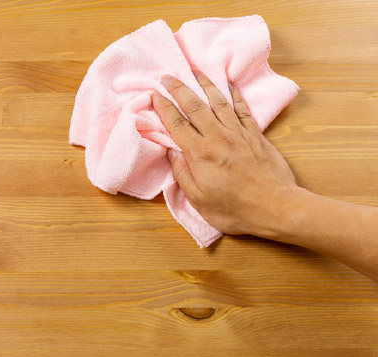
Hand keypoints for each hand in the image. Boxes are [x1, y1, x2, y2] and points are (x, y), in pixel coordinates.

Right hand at [152, 71, 298, 236]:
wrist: (275, 207)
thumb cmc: (235, 210)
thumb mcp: (198, 200)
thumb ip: (182, 175)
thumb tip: (173, 154)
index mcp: (200, 154)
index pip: (177, 124)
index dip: (164, 108)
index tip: (155, 96)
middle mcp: (218, 138)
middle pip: (195, 106)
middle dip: (179, 89)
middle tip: (168, 77)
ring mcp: (238, 134)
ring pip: (218, 102)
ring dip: (205, 85)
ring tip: (195, 72)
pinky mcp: (255, 135)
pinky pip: (242, 109)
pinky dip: (234, 95)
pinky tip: (229, 85)